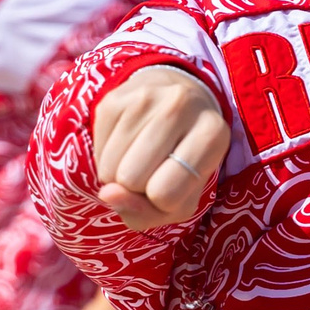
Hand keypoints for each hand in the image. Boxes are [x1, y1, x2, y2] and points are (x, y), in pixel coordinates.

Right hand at [92, 65, 228, 230]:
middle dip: (136, 187)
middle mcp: (181, 105)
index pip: (166, 193)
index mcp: (212, 134)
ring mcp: (145, 96)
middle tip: (154, 167)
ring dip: (118, 175)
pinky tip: (127, 144)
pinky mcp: (114, 98)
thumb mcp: (181, 198)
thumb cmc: (182, 163)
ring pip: (110, 168)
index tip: (172, 183)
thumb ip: (148, 213)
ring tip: (140, 155)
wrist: (177, 106)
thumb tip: (107, 194)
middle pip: (132, 180)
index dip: (161, 202)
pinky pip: (97, 152)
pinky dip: (107, 159)